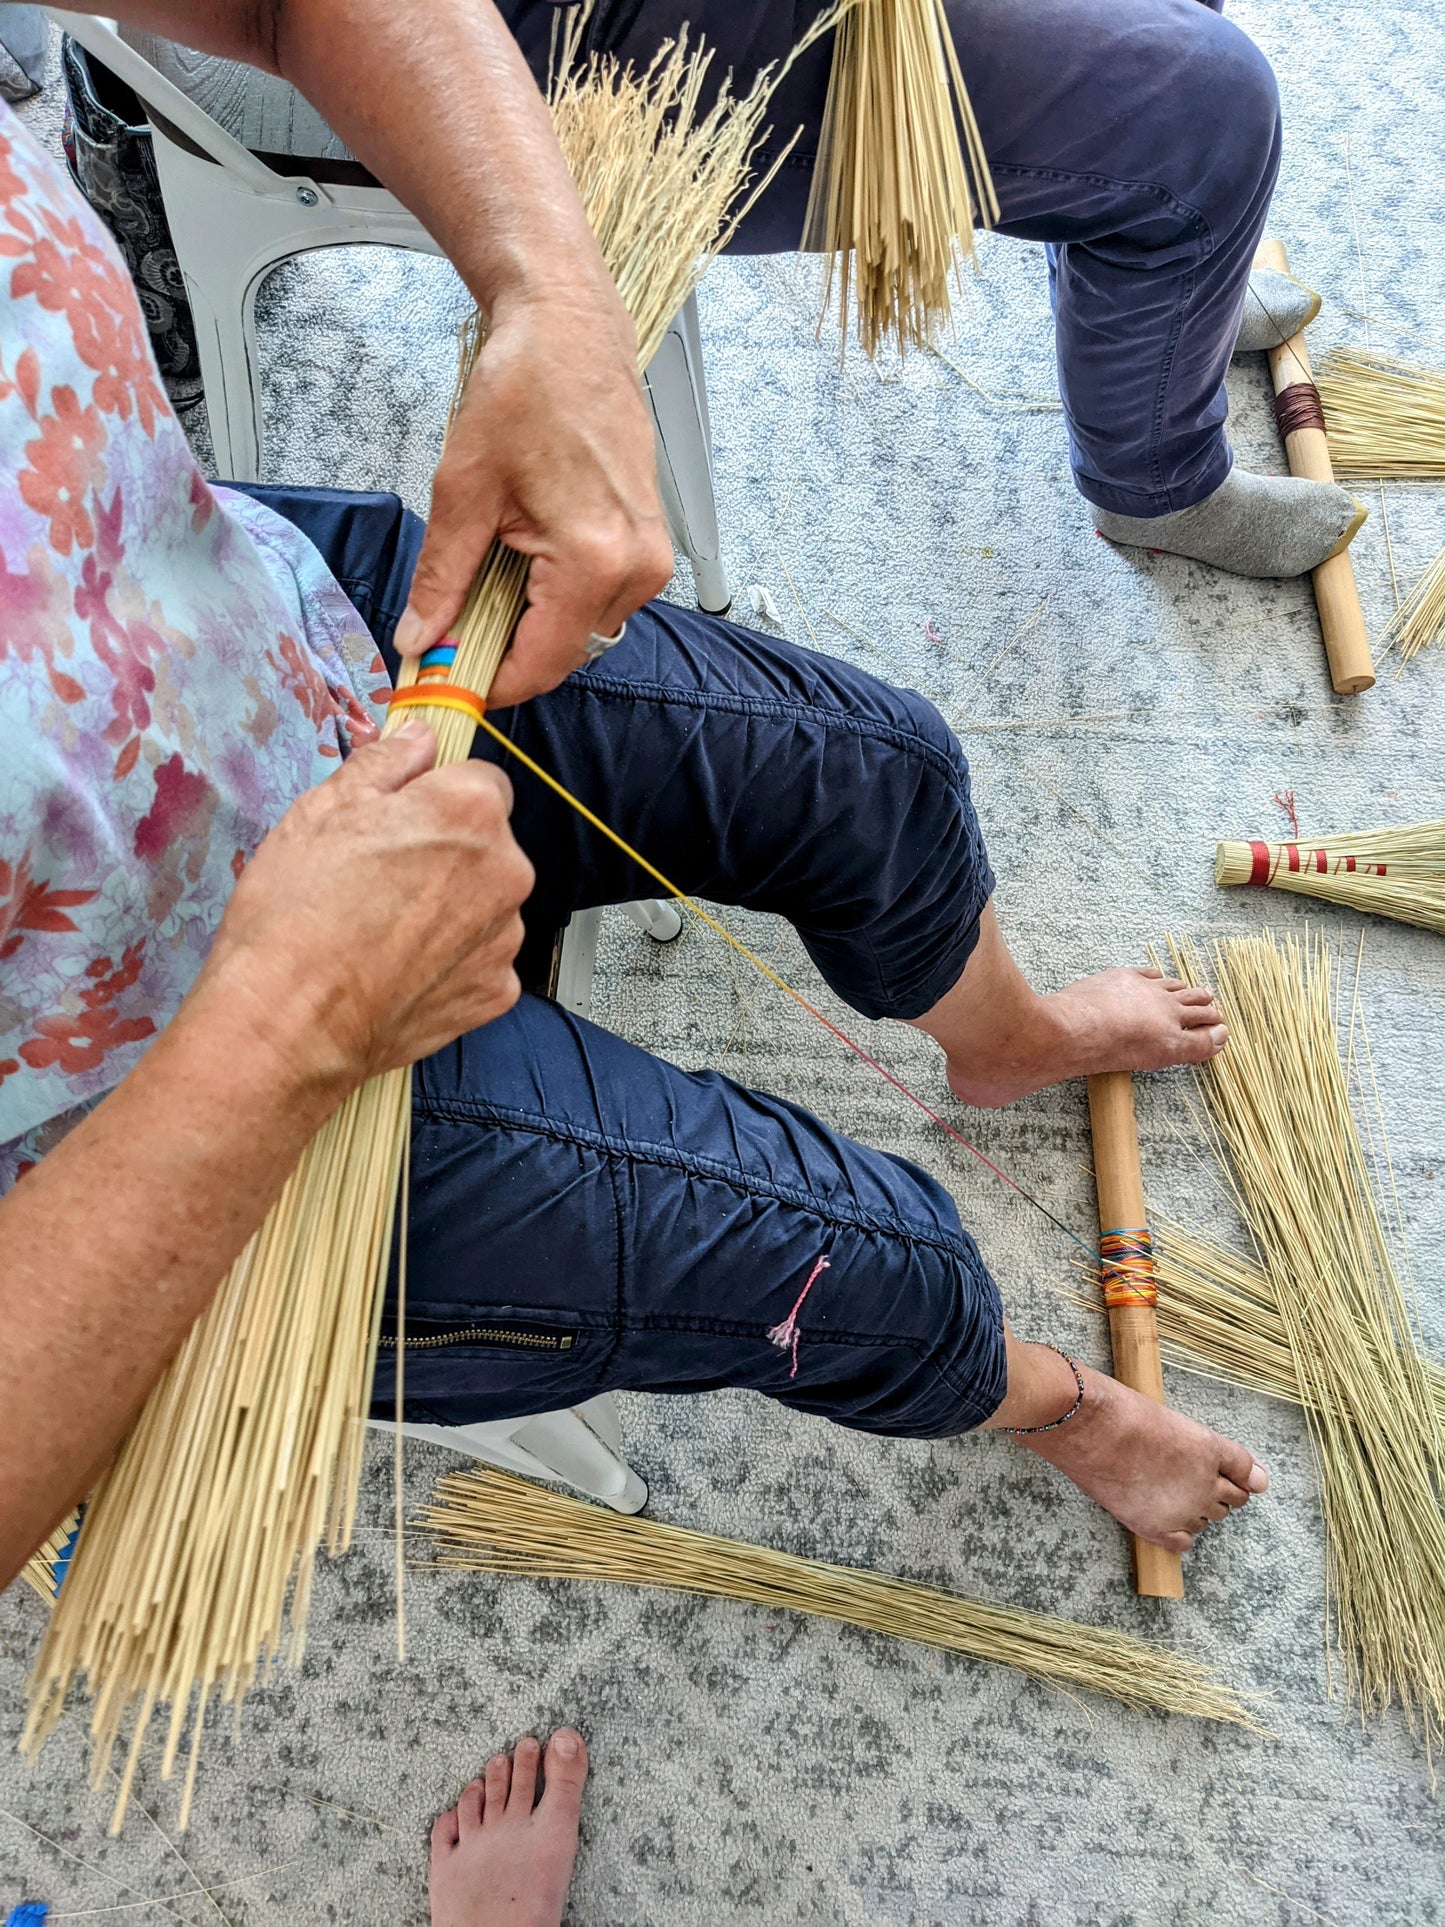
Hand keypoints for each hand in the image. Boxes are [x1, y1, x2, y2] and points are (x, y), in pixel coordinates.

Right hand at [198, 724, 534, 1087]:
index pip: (480, 782)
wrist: (289, 1021)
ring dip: (449, 910)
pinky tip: (396, 970)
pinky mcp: (495, 991)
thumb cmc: (297, 913)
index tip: (400, 820)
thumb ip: (385, 764)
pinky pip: (479, 960)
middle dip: (445, 855)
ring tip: (381, 931)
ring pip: (484, 905)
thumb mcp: (322, 809)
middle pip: (487, 846)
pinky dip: (448, 963)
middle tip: (377, 880)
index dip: (435, 799)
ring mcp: (504, 937)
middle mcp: (506, 871)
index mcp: (470, 811)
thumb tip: (419, 740)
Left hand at [393, 283, 673, 706]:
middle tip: (448, 632)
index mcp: (594, 559)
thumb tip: (419, 638)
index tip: (441, 682)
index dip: (485, 682)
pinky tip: (522, 563)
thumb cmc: (524, 390)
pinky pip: (599, 600)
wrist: (570, 331)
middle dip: (504, 652)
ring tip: (488, 580)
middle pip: (562, 654)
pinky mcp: (650, 544)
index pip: (539, 664)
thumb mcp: (463, 491)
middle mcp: (636, 568)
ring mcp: (650, 558)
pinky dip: (555, 598)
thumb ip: (441, 578)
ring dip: (531, 624)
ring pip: (581, 631)